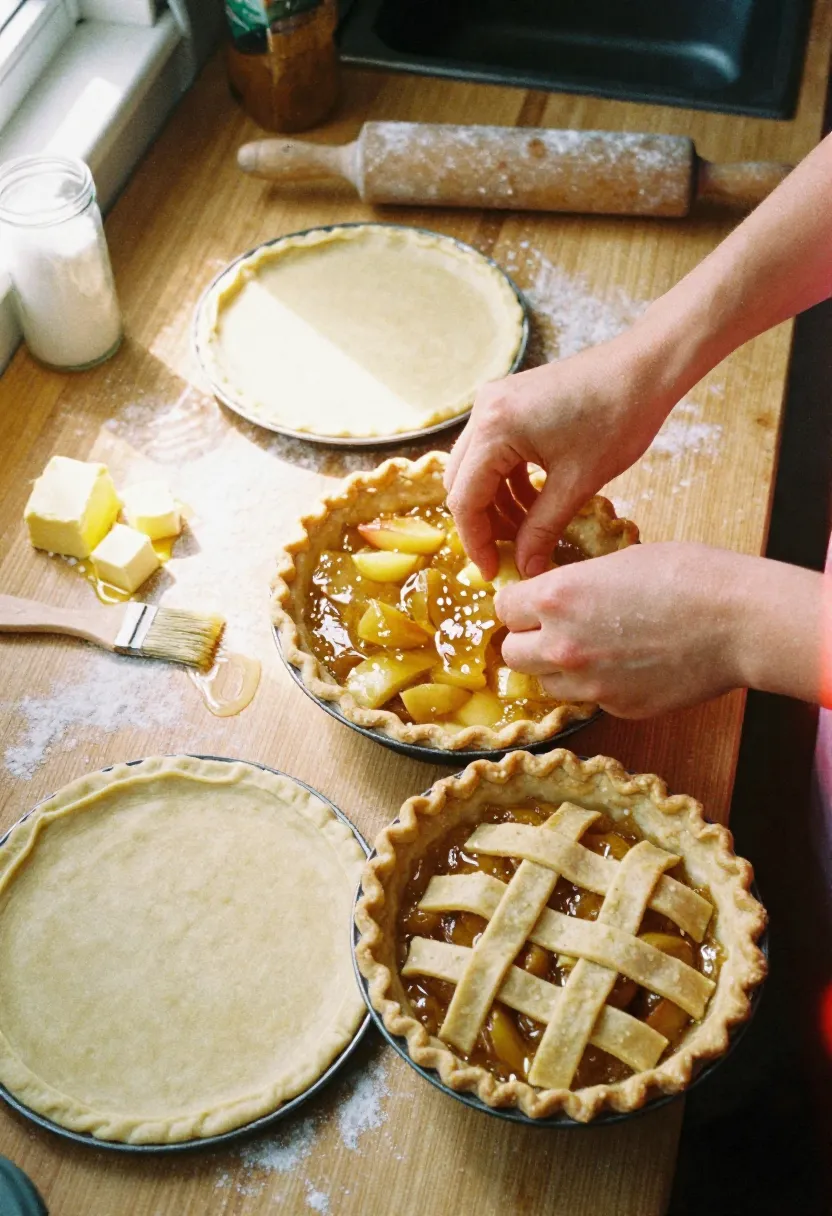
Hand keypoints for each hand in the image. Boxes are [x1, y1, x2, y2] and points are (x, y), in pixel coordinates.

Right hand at [444, 328, 676, 580]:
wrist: (645, 368)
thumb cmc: (618, 418)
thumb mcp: (577, 483)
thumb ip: (542, 529)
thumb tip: (525, 569)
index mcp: (494, 429)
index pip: (464, 499)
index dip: (476, 542)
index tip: (493, 572)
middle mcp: (483, 411)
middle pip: (461, 483)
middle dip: (483, 523)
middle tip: (510, 554)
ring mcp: (494, 403)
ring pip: (476, 469)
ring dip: (496, 503)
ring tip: (528, 531)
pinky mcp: (509, 403)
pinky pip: (494, 452)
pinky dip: (508, 482)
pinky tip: (535, 502)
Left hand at [495, 542, 821, 717]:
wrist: (739, 622)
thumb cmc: (688, 576)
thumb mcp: (618, 561)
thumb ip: (575, 584)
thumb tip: (556, 597)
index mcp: (557, 598)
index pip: (503, 608)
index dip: (518, 603)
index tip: (532, 601)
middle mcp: (562, 645)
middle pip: (512, 653)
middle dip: (527, 639)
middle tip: (552, 627)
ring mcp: (589, 684)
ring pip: (545, 683)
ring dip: (556, 667)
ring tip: (592, 647)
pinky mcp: (617, 708)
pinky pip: (587, 699)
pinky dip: (595, 685)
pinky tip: (625, 664)